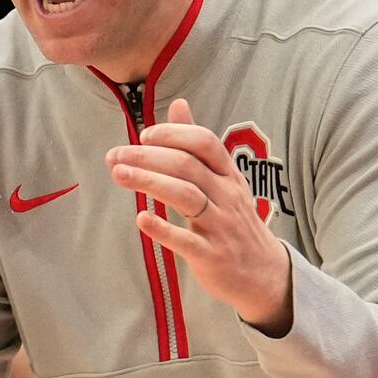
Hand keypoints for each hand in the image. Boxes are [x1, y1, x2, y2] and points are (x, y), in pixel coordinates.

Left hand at [106, 98, 292, 335]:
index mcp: (228, 175)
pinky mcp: (212, 255)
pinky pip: (186, 241)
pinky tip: (141, 219)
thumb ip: (197, 144)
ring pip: (186, 196)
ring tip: (119, 175)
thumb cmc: (234, 221)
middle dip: (147, 157)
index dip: (172, 134)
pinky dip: (163, 229)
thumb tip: (179, 104)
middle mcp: (227, 196)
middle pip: (187, 166)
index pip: (204, 142)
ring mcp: (221, 226)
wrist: (263, 273)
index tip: (143, 136)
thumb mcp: (223, 179)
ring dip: (149, 183)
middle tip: (114, 156)